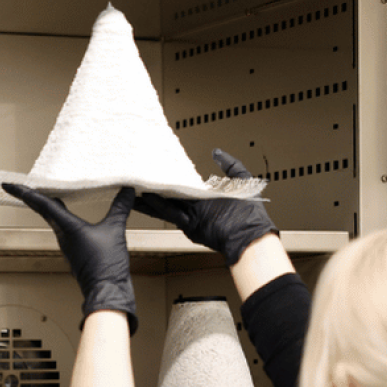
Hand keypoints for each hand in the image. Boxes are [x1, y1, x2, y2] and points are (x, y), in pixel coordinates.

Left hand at [2, 183, 137, 334]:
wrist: (107, 292)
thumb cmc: (105, 266)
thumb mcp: (115, 231)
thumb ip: (120, 208)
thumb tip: (127, 190)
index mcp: (67, 228)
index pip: (42, 204)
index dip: (24, 192)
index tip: (8, 185)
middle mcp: (63, 235)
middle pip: (43, 210)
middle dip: (33, 196)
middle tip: (25, 184)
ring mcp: (68, 244)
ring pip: (53, 220)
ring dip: (48, 206)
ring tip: (47, 192)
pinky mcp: (75, 251)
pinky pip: (64, 228)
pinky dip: (63, 217)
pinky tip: (69, 214)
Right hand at [134, 149, 276, 265]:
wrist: (251, 235)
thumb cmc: (250, 213)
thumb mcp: (242, 180)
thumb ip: (229, 165)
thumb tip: (217, 152)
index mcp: (206, 196)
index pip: (184, 184)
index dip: (171, 177)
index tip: (159, 169)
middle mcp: (197, 207)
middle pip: (170, 195)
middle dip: (154, 189)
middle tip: (139, 180)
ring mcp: (192, 217)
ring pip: (167, 206)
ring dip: (150, 200)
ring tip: (135, 191)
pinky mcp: (191, 226)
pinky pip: (172, 215)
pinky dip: (160, 207)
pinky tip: (148, 199)